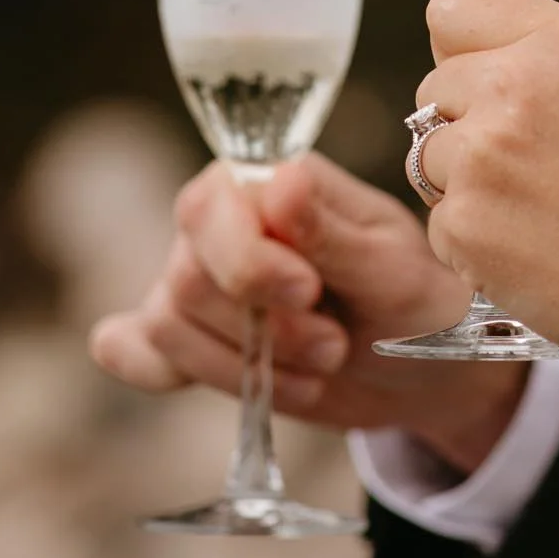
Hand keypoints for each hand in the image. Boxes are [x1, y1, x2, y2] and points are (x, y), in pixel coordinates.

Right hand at [89, 151, 529, 473]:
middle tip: (333, 344)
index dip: (250, 262)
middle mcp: (223, 222)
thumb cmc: (418, 303)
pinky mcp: (192, 336)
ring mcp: (200, 279)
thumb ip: (331, 232)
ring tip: (317, 363)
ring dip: (247, 366)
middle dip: (264, 329)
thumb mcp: (394, 271)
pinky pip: (135, 349)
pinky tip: (185, 378)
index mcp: (271, 182)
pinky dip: (160, 370)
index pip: (211, 208)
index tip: (310, 292)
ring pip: (169, 325)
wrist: (422, 373)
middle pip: (187, 277)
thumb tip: (279, 179)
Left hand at [416, 0, 558, 372]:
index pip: (452, 7)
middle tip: (526, 161)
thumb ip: (551, 56)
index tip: (475, 71)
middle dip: (465, 122)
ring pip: (431, 158)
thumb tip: (488, 54)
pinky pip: (442, 222)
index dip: (461, 46)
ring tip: (536, 208)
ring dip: (466, 183)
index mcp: (558, 42)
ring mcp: (481, 157)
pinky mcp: (464, 223)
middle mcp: (511, 88)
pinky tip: (532, 247)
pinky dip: (474, 240)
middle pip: (434, 89)